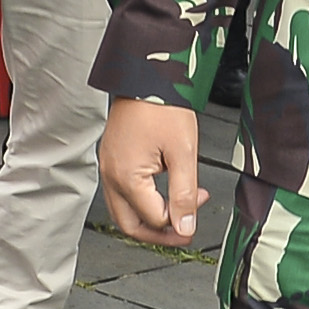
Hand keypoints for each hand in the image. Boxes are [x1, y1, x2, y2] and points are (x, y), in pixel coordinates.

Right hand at [102, 99, 203, 245]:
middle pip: (131, 225)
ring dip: (152, 216)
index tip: (199, 206)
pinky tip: (164, 188)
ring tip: (179, 208)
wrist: (146, 76)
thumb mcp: (183, 153)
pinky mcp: (112, 159)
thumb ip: (184, 194)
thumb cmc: (162, 106)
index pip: (154, 218)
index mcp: (126, 178)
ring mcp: (109, 168)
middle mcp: (111, 176)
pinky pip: (123, 192)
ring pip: (125, 211)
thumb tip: (184, 226)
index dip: (180, 220)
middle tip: (185, 228)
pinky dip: (144, 199)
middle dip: (160, 233)